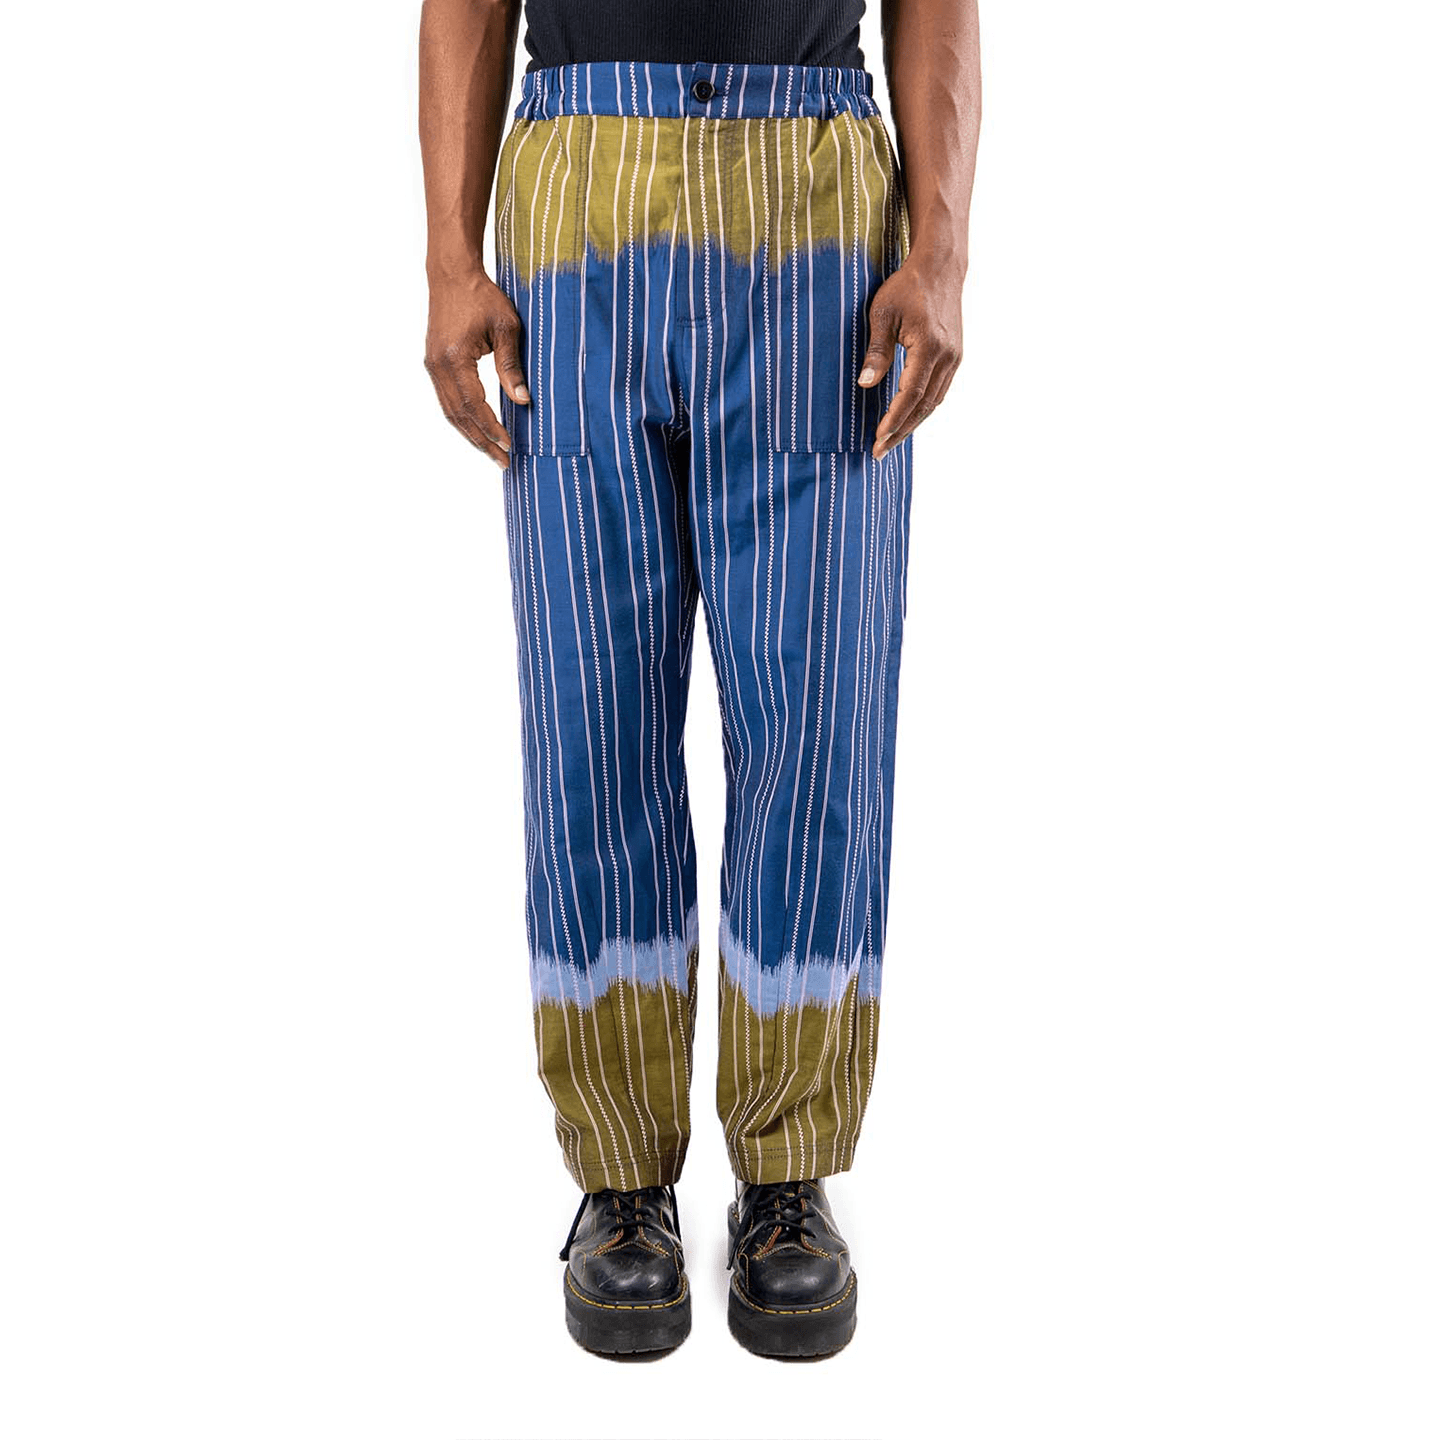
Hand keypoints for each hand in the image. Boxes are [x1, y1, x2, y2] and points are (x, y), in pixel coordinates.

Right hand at [424, 271, 528, 467]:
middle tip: (503, 461)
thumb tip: (523, 401)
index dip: (492, 427)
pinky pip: (447, 400)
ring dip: (471, 434)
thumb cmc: (482, 296)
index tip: (509, 445)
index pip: (475, 404)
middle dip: (482, 441)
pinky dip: (462, 419)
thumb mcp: (506, 327)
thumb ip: (512, 365)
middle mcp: (437, 366)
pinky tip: (478, 430)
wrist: (452, 274)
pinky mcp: (433, 363)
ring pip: (450, 412)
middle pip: (459, 416)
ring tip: (492, 452)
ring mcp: (432, 365)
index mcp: (454, 358)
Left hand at [857, 250, 965, 460]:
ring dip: (911, 424)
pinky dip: (922, 409)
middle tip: (879, 452)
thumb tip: (865, 385)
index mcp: (930, 347)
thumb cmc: (906, 287)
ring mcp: (955, 358)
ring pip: (933, 402)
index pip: (910, 394)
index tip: (878, 438)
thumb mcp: (882, 315)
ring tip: (889, 442)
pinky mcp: (955, 357)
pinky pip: (938, 391)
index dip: (894, 419)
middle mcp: (948, 357)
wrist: (940, 268)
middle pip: (924, 406)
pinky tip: (906, 419)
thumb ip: (876, 352)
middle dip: (900, 431)